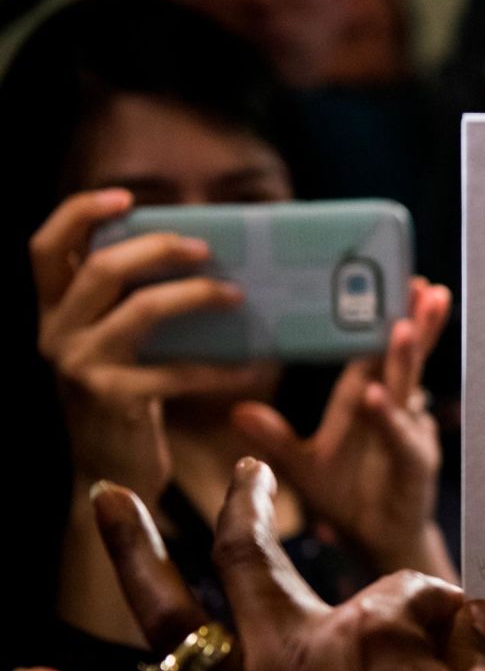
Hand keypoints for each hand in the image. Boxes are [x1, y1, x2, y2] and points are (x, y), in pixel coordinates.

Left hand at [11, 460, 484, 670]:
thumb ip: (469, 652)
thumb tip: (466, 618)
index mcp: (369, 630)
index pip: (403, 593)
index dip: (436, 606)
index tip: (458, 629)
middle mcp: (285, 655)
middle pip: (252, 558)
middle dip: (247, 507)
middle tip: (244, 480)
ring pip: (167, 620)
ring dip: (133, 553)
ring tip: (108, 499)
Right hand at [33, 188, 269, 501]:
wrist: (111, 474)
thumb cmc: (128, 401)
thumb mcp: (117, 346)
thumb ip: (131, 306)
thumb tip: (201, 260)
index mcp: (53, 312)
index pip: (45, 248)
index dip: (79, 214)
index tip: (125, 196)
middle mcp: (55, 333)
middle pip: (100, 269)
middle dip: (157, 248)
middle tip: (206, 249)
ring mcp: (79, 366)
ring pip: (139, 310)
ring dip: (194, 296)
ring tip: (236, 296)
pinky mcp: (111, 399)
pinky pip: (174, 371)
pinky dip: (218, 367)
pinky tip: (252, 366)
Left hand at [231, 278, 454, 579]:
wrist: (376, 543)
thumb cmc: (347, 500)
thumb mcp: (302, 465)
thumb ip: (275, 437)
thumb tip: (236, 410)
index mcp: (366, 403)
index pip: (374, 352)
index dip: (385, 317)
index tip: (400, 282)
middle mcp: (393, 412)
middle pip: (402, 359)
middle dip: (416, 323)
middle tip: (424, 287)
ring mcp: (408, 436)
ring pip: (407, 389)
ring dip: (409, 357)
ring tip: (411, 322)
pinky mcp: (412, 466)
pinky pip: (397, 438)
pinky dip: (387, 418)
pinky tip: (375, 396)